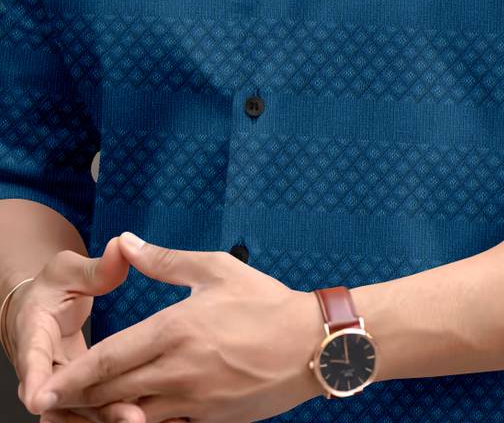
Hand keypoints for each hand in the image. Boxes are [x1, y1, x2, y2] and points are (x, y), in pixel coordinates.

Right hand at [7, 238, 146, 422]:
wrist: (42, 309)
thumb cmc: (54, 287)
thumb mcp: (68, 271)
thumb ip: (96, 268)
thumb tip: (121, 246)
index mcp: (33, 333)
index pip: (32, 358)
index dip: (36, 377)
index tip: (38, 397)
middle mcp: (42, 367)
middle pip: (62, 395)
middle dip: (89, 410)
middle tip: (127, 417)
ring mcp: (62, 383)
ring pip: (81, 408)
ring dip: (107, 418)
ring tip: (141, 421)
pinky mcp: (81, 392)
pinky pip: (95, 408)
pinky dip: (115, 415)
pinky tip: (149, 418)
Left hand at [31, 232, 325, 422]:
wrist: (312, 344)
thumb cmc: (265, 302)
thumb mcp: (216, 269)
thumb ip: (165, 260)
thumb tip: (126, 242)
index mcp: (176, 329)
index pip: (111, 357)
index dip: (74, 376)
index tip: (46, 388)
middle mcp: (179, 370)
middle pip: (113, 391)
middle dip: (79, 399)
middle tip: (52, 402)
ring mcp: (194, 401)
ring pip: (134, 416)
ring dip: (107, 414)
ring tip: (86, 411)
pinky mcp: (210, 420)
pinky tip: (133, 416)